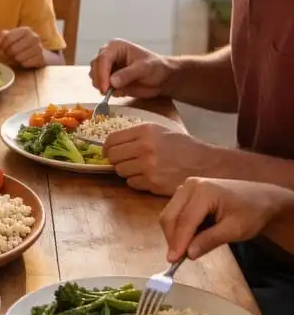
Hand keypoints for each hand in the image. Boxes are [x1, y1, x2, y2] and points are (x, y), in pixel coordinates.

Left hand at [0, 27, 45, 67]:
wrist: (39, 50)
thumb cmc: (22, 42)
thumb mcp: (13, 36)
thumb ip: (4, 37)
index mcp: (25, 30)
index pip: (8, 37)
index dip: (2, 45)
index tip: (1, 48)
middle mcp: (34, 37)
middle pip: (13, 49)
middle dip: (8, 53)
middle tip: (8, 54)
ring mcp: (39, 48)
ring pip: (19, 57)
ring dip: (15, 58)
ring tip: (16, 56)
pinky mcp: (41, 58)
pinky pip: (25, 64)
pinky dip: (22, 63)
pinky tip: (23, 60)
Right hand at [89, 38, 171, 97]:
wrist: (162, 78)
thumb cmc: (156, 68)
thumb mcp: (144, 69)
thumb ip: (128, 74)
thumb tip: (112, 82)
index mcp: (115, 47)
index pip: (102, 59)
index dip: (102, 74)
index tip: (105, 88)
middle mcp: (108, 55)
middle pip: (95, 67)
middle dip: (100, 80)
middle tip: (107, 92)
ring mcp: (107, 67)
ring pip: (94, 77)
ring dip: (102, 86)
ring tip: (117, 90)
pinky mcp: (108, 79)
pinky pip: (100, 86)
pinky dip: (107, 91)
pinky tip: (120, 91)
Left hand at [103, 122, 217, 195]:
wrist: (207, 164)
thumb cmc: (182, 146)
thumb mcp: (160, 130)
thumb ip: (136, 135)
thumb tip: (111, 144)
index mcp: (145, 131)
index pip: (111, 140)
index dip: (106, 147)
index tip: (107, 152)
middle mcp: (145, 147)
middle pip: (113, 157)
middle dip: (116, 160)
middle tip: (125, 161)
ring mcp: (149, 167)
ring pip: (121, 172)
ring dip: (127, 171)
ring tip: (141, 168)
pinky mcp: (154, 183)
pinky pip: (132, 183)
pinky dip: (137, 182)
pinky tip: (149, 177)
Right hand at [160, 178, 292, 261]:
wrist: (262, 198)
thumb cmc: (252, 213)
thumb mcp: (235, 230)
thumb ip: (210, 240)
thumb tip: (188, 254)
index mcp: (203, 191)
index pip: (185, 220)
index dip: (178, 241)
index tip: (173, 260)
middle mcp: (190, 186)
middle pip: (170, 215)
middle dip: (172, 238)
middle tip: (176, 259)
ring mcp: (187, 187)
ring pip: (170, 213)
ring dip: (174, 233)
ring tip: (185, 249)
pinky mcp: (187, 192)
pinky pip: (176, 211)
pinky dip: (179, 227)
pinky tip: (189, 238)